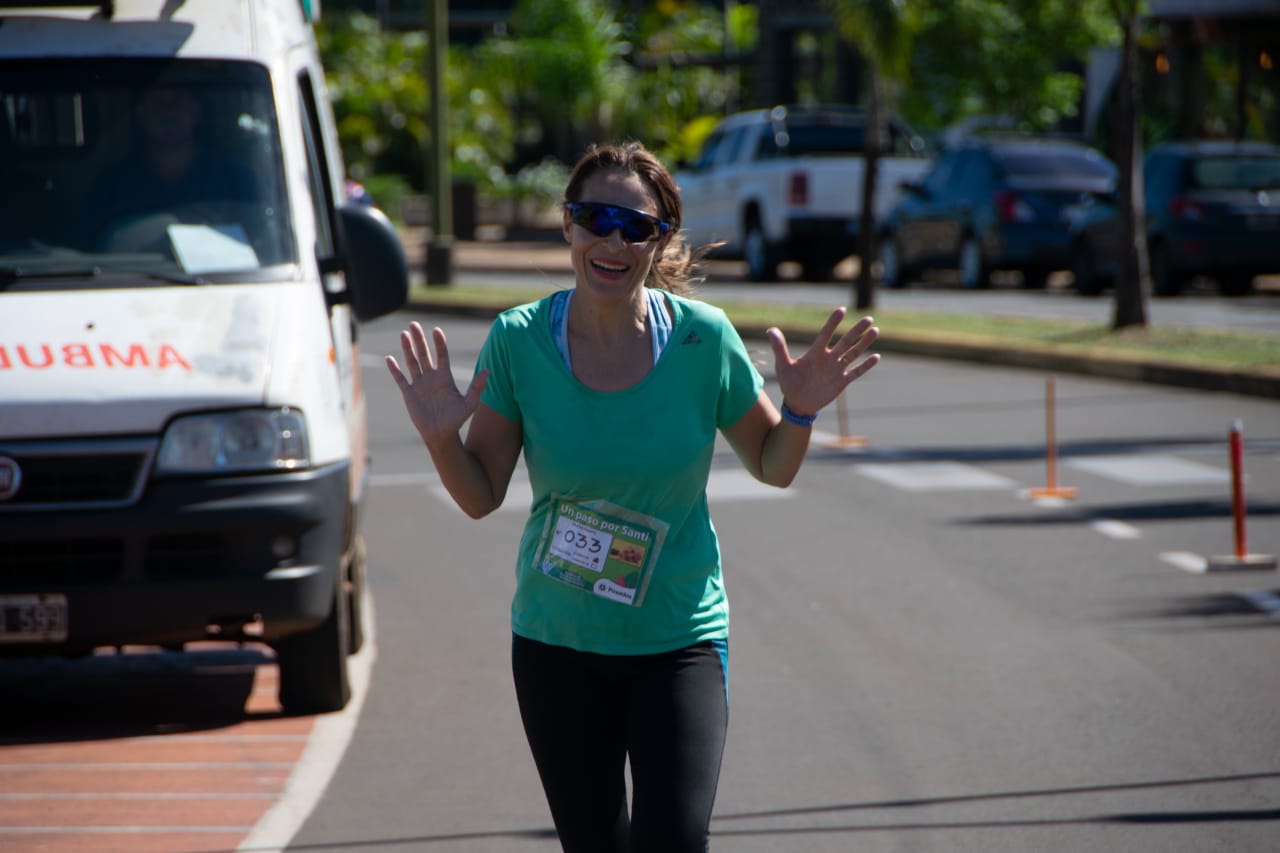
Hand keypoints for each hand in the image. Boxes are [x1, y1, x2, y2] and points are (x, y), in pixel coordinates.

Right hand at [385, 321, 488, 443]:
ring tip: (404, 334)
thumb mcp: (470, 403)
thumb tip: (489, 370)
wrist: (441, 435)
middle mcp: (431, 377)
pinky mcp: (409, 394)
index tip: (436, 330)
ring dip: (408, 348)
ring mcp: (420, 384)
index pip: (442, 355)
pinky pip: (401, 379)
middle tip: (414, 324)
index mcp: (445, 377)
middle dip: (419, 339)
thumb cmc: (457, 419)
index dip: (439, 343)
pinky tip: (390, 358)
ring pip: (412, 362)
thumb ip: (477, 387)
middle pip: (424, 354)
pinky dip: (395, 369)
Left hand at [766, 308, 879, 416]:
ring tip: (875, 331)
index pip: (826, 334)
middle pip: (845, 341)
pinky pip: (856, 372)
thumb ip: (779, 348)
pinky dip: (865, 365)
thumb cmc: (789, 383)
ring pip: (853, 353)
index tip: (841, 310)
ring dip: (864, 343)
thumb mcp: (783, 366)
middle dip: (856, 330)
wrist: (797, 404)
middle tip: (868, 318)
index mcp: (815, 352)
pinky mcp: (842, 382)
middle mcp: (828, 358)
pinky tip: (876, 357)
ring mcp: (837, 369)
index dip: (833, 322)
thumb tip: (770, 330)